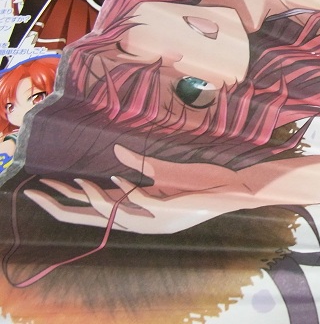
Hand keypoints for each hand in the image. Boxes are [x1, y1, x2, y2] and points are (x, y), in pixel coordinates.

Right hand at [24, 146, 254, 233]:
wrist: (232, 189)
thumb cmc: (202, 180)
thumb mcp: (165, 170)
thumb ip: (139, 163)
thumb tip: (115, 149)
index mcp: (139, 209)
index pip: (96, 208)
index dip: (70, 197)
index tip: (49, 185)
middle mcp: (142, 219)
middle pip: (94, 216)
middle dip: (64, 204)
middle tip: (37, 192)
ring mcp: (155, 218)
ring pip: (113, 213)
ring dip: (92, 197)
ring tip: (74, 182)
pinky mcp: (168, 211)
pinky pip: (142, 203)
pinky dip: (126, 191)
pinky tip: (114, 179)